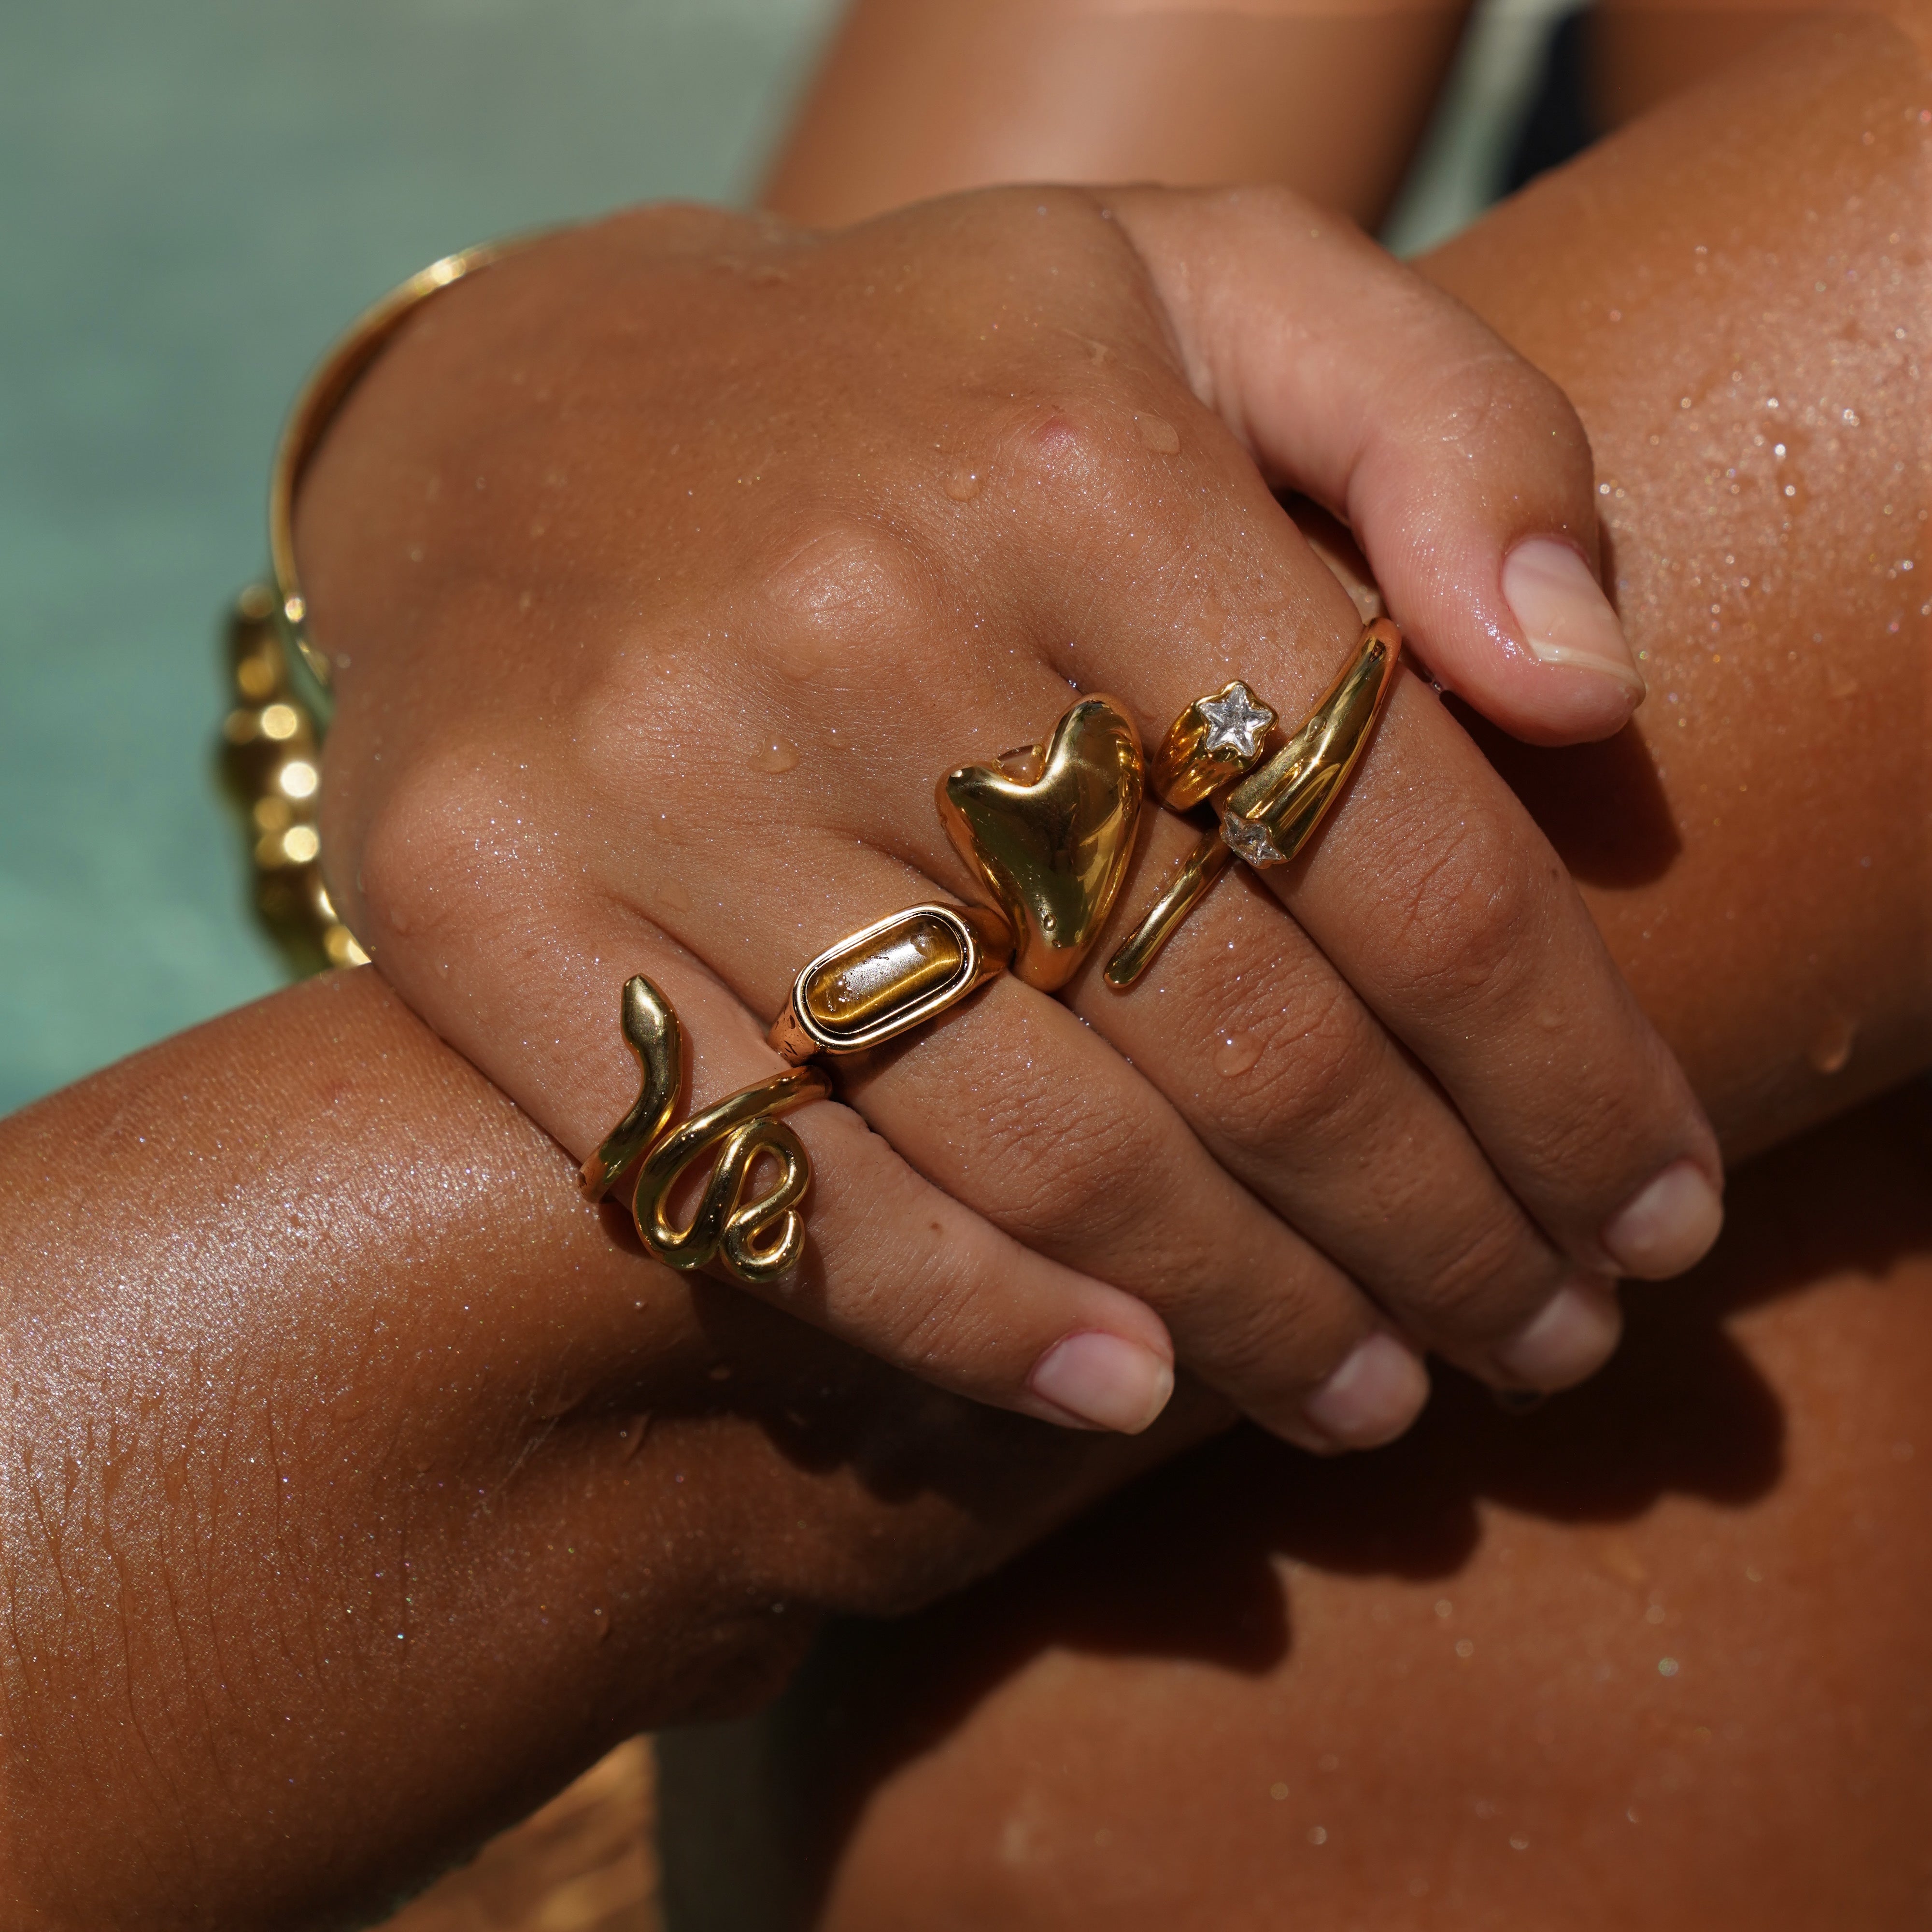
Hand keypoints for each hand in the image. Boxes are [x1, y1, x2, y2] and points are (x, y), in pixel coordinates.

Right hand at [301, 185, 1722, 1450]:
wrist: (527, 410)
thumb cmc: (921, 379)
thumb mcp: (1211, 284)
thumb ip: (1458, 429)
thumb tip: (1587, 691)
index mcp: (1069, 448)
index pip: (1405, 841)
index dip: (1561, 1070)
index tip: (1642, 1207)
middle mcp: (850, 610)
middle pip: (1236, 1022)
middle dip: (1432, 1225)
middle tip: (1527, 1338)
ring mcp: (642, 773)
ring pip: (1024, 1136)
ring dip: (1240, 1309)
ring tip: (1363, 1391)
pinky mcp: (480, 903)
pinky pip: (763, 1178)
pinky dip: (965, 1318)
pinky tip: (1120, 1389)